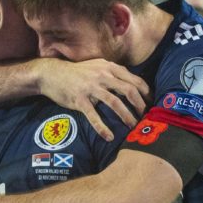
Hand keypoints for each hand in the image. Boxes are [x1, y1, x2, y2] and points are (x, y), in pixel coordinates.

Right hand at [36, 58, 150, 139]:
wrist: (51, 73)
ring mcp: (91, 87)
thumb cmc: (77, 72)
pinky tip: (109, 137)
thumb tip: (132, 83)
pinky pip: (94, 116)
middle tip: (145, 117)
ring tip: (133, 127)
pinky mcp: (79, 100)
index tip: (151, 103)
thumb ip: (113, 72)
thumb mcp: (97, 66)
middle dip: (140, 105)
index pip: (134, 79)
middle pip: (129, 90)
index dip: (145, 92)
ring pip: (115, 103)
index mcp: (109, 67)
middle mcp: (102, 75)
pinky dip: (103, 128)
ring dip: (126, 117)